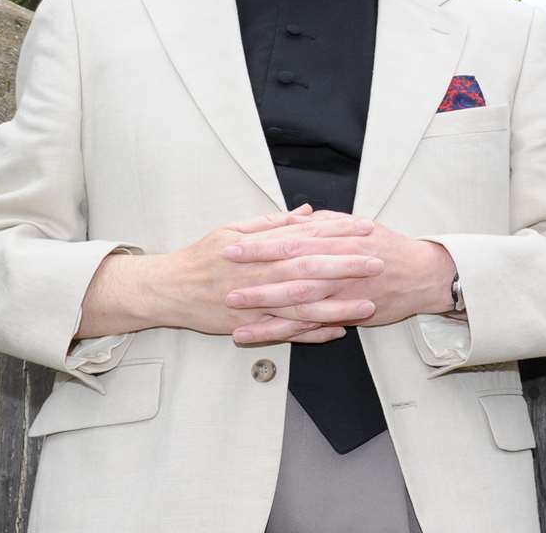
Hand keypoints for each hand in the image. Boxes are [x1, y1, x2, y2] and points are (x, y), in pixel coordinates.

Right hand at [78, 205, 384, 345]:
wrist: (168, 289)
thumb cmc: (203, 256)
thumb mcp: (234, 229)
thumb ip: (274, 223)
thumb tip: (308, 212)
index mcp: (258, 248)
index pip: (305, 238)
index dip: (337, 235)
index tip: (364, 230)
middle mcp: (259, 275)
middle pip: (309, 270)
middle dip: (346, 267)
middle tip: (377, 262)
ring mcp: (255, 303)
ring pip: (302, 305)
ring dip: (337, 305)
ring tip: (367, 304)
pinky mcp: (249, 326)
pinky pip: (285, 332)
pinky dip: (312, 333)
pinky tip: (337, 331)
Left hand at [221, 218, 456, 339]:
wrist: (424, 275)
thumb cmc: (389, 248)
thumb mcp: (358, 226)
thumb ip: (327, 222)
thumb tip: (300, 216)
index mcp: (336, 240)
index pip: (291, 239)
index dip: (260, 243)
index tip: (232, 245)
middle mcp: (337, 265)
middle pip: (289, 268)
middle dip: (254, 272)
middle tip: (223, 275)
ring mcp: (341, 292)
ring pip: (296, 299)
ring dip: (262, 304)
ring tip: (231, 307)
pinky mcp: (346, 314)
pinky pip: (308, 326)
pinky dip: (280, 331)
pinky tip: (256, 333)